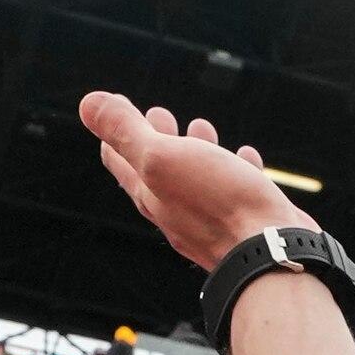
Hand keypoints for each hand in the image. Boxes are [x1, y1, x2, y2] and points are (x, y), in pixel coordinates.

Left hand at [77, 93, 310, 272]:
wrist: (267, 253)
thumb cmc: (215, 204)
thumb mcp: (162, 157)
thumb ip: (126, 131)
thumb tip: (87, 102)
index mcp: (150, 195)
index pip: (120, 160)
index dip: (113, 131)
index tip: (115, 105)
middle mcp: (176, 211)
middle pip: (157, 170)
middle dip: (155, 137)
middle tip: (158, 113)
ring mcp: (212, 219)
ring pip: (198, 177)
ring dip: (196, 149)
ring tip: (201, 126)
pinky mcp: (246, 220)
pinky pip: (236, 187)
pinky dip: (236, 165)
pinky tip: (245, 154)